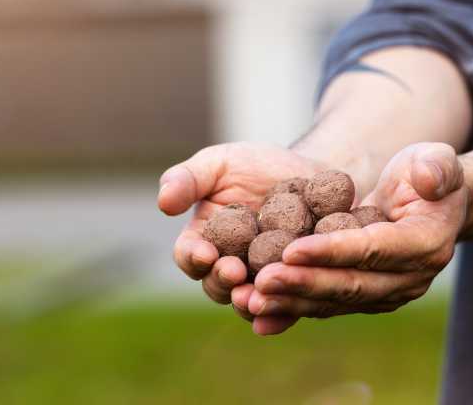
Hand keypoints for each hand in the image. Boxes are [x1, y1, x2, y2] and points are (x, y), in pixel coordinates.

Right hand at [158, 142, 325, 329]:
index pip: (188, 255)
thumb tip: (163, 202)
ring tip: (257, 293)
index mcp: (204, 239)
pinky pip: (289, 304)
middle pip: (217, 285)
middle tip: (234, 271)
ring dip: (251, 301)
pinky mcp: (295, 286)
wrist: (309, 173)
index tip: (204, 253)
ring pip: (251, 301)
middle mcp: (229, 266)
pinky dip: (287, 310)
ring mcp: (262, 280)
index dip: (192, 257)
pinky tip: (291, 302)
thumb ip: (188, 179)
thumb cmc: (256, 166)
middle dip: (222, 281)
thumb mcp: (219, 163)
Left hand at [241, 142, 467, 334]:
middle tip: (261, 281)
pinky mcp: (366, 299)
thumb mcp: (437, 159)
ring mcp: (387, 294)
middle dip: (302, 284)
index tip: (290, 251)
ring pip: (334, 302)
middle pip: (349, 285)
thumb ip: (436, 167)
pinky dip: (293, 311)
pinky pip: (327, 306)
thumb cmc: (427, 173)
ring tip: (251, 301)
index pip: (372, 250)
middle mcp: (409, 279)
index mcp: (425, 245)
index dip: (332, 251)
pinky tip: (258, 317)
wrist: (431, 205)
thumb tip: (427, 179)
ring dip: (291, 303)